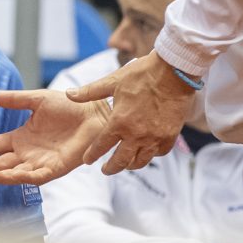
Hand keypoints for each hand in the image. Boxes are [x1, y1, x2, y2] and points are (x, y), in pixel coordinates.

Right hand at [0, 88, 111, 185]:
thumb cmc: (69, 106)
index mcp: (22, 137)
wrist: (94, 113)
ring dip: (1, 174)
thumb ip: (14, 99)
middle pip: (2, 162)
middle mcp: (28, 153)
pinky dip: (22, 178)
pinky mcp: (55, 168)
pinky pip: (36, 176)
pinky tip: (10, 177)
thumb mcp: (37, 100)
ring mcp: (41, 162)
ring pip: (16, 172)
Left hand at [69, 51, 193, 174]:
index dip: (92, 155)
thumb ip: (89, 92)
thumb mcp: (113, 81)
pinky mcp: (170, 136)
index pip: (101, 146)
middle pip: (121, 161)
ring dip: (130, 164)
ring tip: (125, 163)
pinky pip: (158, 153)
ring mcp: (154, 137)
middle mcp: (136, 134)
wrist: (174, 71)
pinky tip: (146, 152)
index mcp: (119, 121)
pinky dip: (150, 155)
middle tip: (105, 170)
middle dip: (111, 168)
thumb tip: (68, 93)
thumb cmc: (141, 74)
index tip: (87, 160)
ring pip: (140, 161)